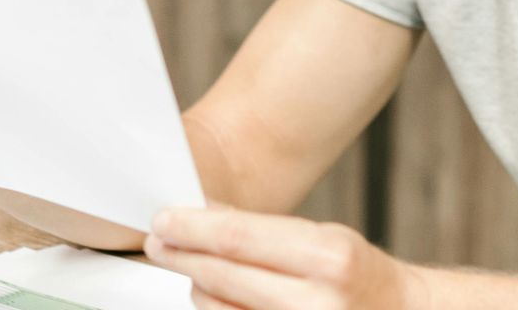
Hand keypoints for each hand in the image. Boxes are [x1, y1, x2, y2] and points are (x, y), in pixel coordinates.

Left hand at [144, 206, 426, 309]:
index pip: (239, 238)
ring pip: (217, 307)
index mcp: (329, 258)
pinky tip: (215, 293)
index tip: (166, 220)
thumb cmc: (359, 274)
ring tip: (195, 266)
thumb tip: (206, 217)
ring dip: (197, 283)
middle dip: (182, 254)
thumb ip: (266, 232)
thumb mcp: (324, 237)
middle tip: (159, 240)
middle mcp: (315, 302)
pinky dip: (217, 307)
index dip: (193, 228)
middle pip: (222, 274)